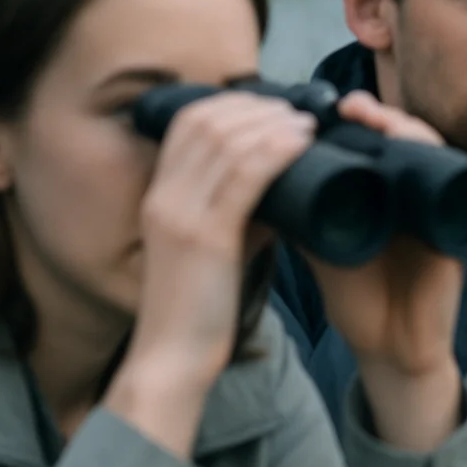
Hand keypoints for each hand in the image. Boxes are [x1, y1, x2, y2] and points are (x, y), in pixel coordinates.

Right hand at [109, 91, 317, 456]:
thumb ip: (240, 217)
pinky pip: (243, 177)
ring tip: (306, 122)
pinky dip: (275, 151)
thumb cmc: (199, 310)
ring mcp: (181, 215)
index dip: (231, 105)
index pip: (188, 124)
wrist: (173, 360)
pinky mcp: (205, 237)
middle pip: (206, 122)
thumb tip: (278, 192)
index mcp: (159, 196)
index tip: (270, 107)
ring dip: (271, 123)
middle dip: (255, 106)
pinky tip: (301, 143)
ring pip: (226, 142)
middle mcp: (164, 196)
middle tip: (296, 108)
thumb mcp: (216, 250)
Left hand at [304, 92, 466, 451]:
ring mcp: (434, 208)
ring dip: (404, 128)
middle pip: (402, 136)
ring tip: (373, 118)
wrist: (391, 348)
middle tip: (348, 106)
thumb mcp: (318, 247)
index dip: (351, 120)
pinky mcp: (454, 228)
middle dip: (377, 115)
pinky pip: (454, 181)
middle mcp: (411, 194)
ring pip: (428, 150)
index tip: (321, 110)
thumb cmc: (360, 298)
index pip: (371, 141)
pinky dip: (435, 158)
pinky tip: (413, 145)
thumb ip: (295, 214)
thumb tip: (250, 176)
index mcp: (380, 194)